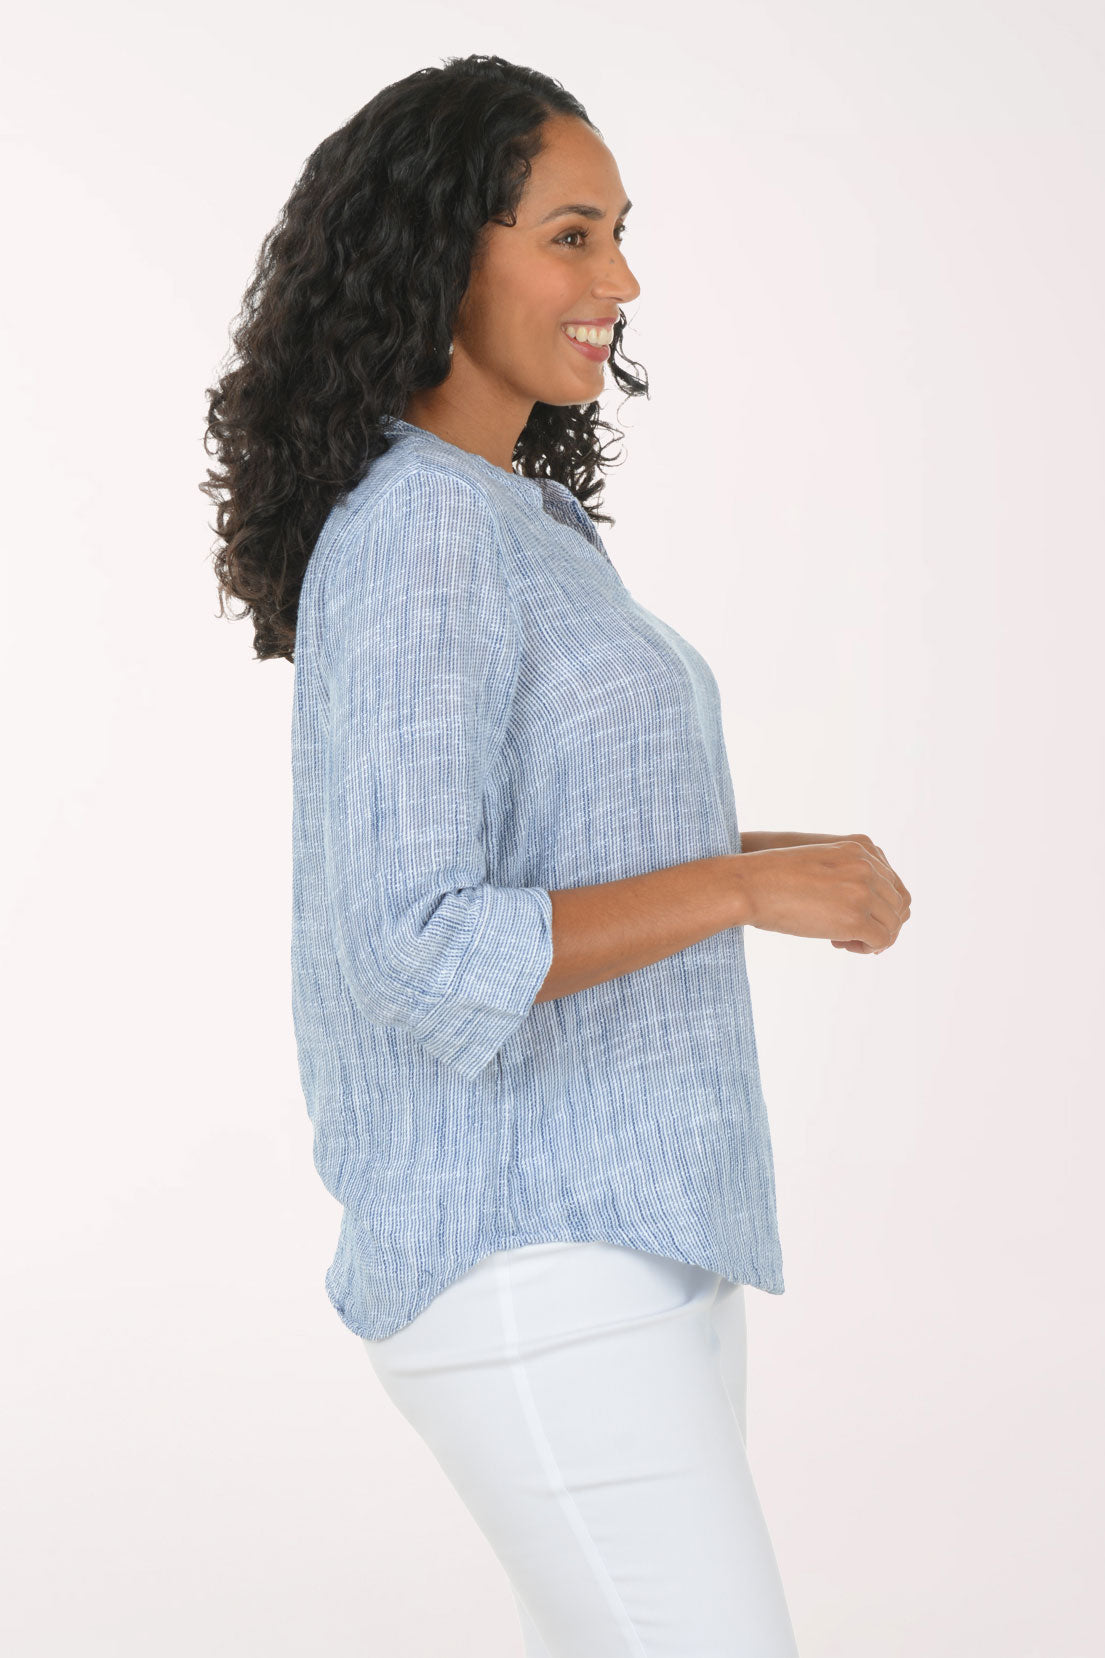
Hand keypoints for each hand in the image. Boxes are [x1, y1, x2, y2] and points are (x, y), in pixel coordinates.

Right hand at [737, 832, 910, 952]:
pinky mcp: (855, 919)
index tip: (860, 917)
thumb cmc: (773, 875)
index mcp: (861, 847)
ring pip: (893, 924)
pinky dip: (869, 948)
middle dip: (879, 922)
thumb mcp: (820, 861)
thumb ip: (846, 873)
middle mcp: (868, 866)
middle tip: (853, 934)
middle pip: (898, 904)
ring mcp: (864, 892)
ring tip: (847, 941)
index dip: (881, 905)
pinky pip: (882, 940)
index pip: (893, 881)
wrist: (750, 885)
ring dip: (874, 937)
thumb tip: (863, 907)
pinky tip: (843, 945)